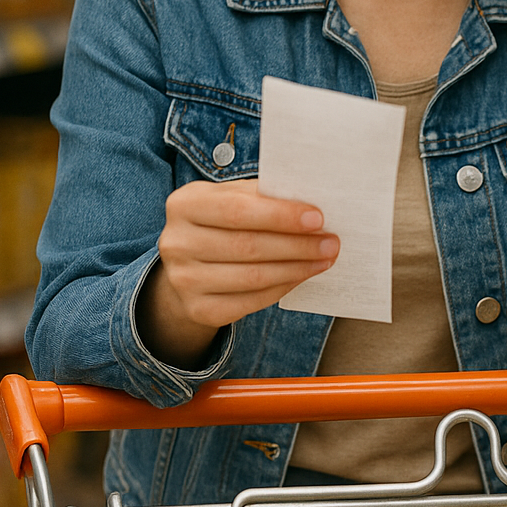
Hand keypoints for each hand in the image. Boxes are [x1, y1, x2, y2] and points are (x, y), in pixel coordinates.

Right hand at [137, 179, 338, 366]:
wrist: (188, 266)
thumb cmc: (220, 223)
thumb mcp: (231, 199)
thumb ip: (262, 197)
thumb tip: (311, 205)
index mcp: (184, 204)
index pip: (237, 210)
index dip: (280, 216)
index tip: (317, 218)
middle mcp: (176, 242)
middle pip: (248, 245)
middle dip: (296, 244)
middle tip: (330, 242)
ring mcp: (183, 280)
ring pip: (253, 276)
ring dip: (297, 268)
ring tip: (324, 258)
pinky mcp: (198, 309)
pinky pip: (250, 301)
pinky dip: (283, 287)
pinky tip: (302, 275)